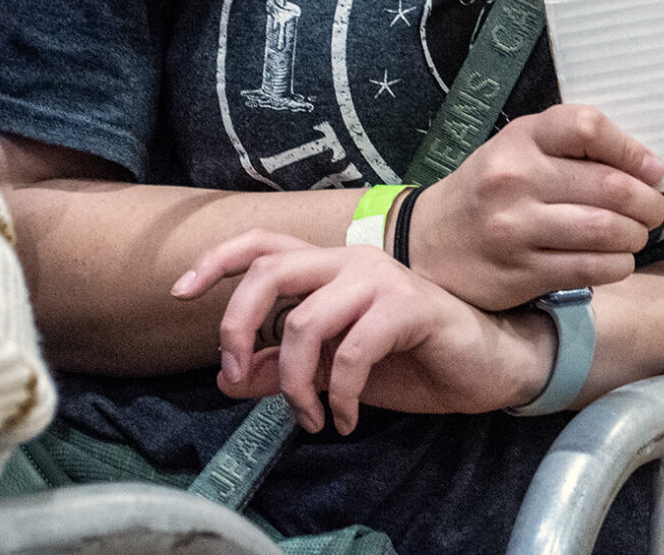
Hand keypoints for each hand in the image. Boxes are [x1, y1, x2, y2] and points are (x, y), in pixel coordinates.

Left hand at [174, 234, 554, 432]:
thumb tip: (229, 375)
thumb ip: (282, 366)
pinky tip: (347, 418)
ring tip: (309, 416)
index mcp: (329, 266)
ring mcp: (380, 279)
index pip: (263, 244)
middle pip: (270, 272)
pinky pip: (351, 352)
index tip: (181, 291)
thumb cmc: (409, 359)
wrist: (483, 366)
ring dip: (295, 384)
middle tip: (236, 372)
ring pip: (305, 322)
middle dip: (238, 325)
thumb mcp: (332, 368)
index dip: (217, 261)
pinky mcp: (408, 307)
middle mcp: (350, 260)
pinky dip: (340, 395)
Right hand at [411, 104, 663, 309]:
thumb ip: (574, 150)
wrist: (427, 242)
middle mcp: (515, 179)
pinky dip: (617, 266)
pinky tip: (617, 261)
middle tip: (653, 211)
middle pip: (609, 186)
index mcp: (520, 139)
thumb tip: (650, 169)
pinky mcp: (519, 272)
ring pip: (605, 230)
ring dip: (635, 236)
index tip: (651, 169)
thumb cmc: (488, 189)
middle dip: (647, 203)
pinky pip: (589, 269)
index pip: (588, 127)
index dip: (632, 150)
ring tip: (635, 235)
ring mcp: (515, 228)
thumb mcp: (519, 150)